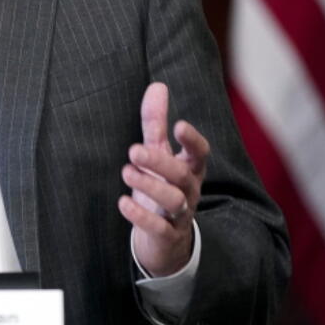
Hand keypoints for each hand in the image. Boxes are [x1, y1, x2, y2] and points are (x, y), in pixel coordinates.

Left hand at [117, 82, 209, 276]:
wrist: (165, 239)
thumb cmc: (162, 186)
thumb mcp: (159, 153)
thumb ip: (156, 123)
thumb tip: (158, 85)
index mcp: (190, 169)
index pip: (200, 153)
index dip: (193, 141)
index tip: (179, 125)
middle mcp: (189, 191)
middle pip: (182, 176)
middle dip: (160, 162)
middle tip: (133, 150)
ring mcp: (180, 215)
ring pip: (174, 201)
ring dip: (150, 186)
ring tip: (126, 172)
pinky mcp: (167, 235)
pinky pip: (159, 228)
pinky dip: (141, 216)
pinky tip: (123, 202)